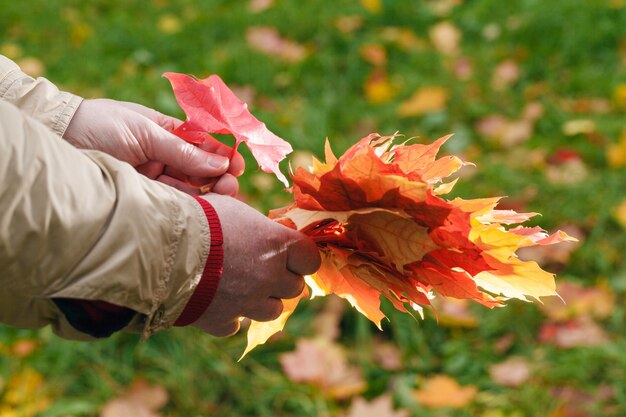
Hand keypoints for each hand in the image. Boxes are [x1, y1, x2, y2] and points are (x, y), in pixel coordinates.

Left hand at [63, 98, 244, 195]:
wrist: (59, 140)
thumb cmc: (99, 125)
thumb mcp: (145, 132)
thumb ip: (182, 150)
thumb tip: (220, 162)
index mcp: (166, 131)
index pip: (202, 143)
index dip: (222, 152)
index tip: (239, 164)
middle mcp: (163, 155)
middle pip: (200, 167)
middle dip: (219, 175)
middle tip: (231, 185)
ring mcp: (154, 176)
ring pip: (189, 186)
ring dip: (208, 191)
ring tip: (223, 195)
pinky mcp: (144, 196)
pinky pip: (172, 200)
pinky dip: (189, 203)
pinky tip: (203, 206)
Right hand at [191, 194, 320, 336]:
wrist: (162, 248)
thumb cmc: (200, 218)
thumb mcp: (235, 210)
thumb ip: (259, 229)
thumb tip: (268, 235)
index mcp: (278, 245)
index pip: (311, 259)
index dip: (302, 258)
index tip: (292, 254)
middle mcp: (270, 277)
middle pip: (295, 287)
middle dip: (282, 279)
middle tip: (263, 268)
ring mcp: (249, 303)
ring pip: (273, 310)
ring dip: (262, 300)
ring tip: (243, 285)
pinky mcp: (224, 320)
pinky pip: (237, 324)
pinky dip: (230, 315)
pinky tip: (217, 300)